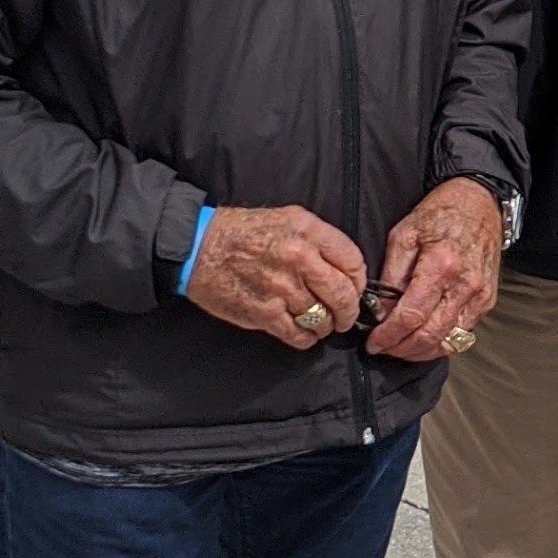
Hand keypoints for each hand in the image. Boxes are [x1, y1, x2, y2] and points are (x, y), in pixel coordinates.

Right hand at [185, 206, 366, 348]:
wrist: (198, 247)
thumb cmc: (242, 231)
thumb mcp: (288, 218)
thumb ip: (319, 240)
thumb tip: (345, 268)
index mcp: (308, 231)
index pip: (353, 261)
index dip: (359, 280)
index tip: (355, 288)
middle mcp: (299, 258)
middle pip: (344, 294)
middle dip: (350, 311)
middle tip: (346, 316)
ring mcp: (282, 288)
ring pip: (324, 318)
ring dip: (326, 325)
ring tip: (321, 323)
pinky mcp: (264, 313)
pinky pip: (299, 335)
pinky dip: (306, 339)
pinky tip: (303, 333)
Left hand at [366, 179, 502, 361]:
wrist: (480, 203)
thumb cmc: (440, 214)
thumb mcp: (403, 235)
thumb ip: (391, 276)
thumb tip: (380, 311)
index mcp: (441, 265)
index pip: (411, 316)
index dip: (388, 336)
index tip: (373, 342)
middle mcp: (465, 285)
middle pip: (430, 336)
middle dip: (402, 349)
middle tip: (384, 348)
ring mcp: (480, 296)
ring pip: (449, 342)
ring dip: (421, 351)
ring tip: (401, 346)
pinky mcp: (487, 301)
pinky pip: (463, 333)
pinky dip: (442, 341)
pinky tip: (425, 336)